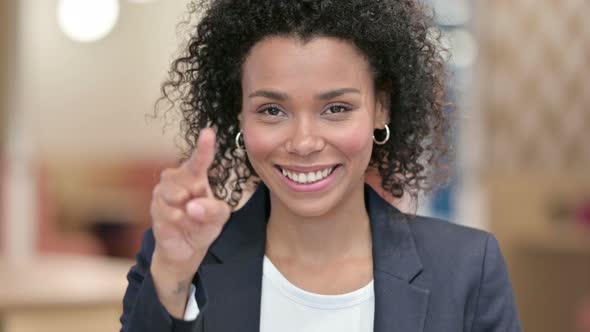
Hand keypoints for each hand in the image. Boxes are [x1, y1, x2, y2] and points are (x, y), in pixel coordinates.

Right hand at [149, 128, 230, 317]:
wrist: (185, 247)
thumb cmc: (205, 224)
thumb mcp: (220, 217)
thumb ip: (213, 210)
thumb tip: (192, 206)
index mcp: (197, 175)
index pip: (200, 158)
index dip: (204, 146)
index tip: (208, 133)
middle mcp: (178, 177)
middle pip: (190, 178)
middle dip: (198, 195)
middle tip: (200, 208)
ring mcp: (164, 190)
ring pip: (177, 195)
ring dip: (188, 211)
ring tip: (191, 217)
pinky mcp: (155, 206)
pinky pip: (169, 212)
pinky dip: (179, 221)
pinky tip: (181, 224)